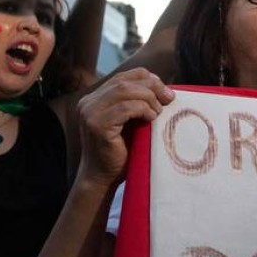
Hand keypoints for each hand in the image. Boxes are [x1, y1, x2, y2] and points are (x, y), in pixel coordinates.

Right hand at [76, 68, 174, 185]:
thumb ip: (137, 104)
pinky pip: (126, 107)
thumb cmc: (120, 153)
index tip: (165, 92)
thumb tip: (165, 89)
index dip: (147, 79)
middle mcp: (88, 102)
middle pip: (125, 81)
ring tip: (159, 112)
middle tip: (169, 99)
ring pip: (125, 90)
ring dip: (148, 98)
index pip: (123, 77)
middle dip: (152, 87)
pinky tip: (152, 118)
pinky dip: (143, 109)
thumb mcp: (130, 122)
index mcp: (94, 99)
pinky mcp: (97, 125)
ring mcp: (89, 113)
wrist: (102, 179)